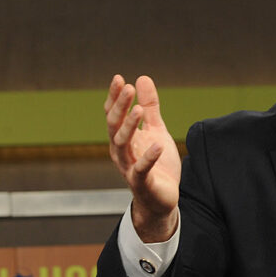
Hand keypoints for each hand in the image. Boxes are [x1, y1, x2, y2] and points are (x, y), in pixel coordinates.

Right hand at [105, 75, 180, 241]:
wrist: (162, 198)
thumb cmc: (157, 164)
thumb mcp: (156, 130)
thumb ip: (150, 107)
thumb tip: (142, 78)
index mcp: (123, 138)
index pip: (114, 114)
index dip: (115, 97)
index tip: (119, 78)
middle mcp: (121, 151)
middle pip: (114, 126)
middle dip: (120, 107)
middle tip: (128, 88)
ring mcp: (129, 167)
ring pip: (123, 145)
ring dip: (129, 126)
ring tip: (139, 110)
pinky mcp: (141, 182)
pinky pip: (142, 169)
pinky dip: (149, 157)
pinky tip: (158, 144)